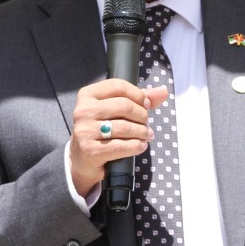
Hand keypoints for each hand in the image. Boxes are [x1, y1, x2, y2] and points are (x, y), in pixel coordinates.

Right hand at [69, 79, 169, 196]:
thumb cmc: (101, 130)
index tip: (146, 105)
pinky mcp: (90, 150)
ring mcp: (85, 131)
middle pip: (124, 106)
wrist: (82, 159)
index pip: (118, 86)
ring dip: (142, 132)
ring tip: (146, 135)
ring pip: (125, 127)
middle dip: (142, 115)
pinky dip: (136, 146)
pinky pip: (122, 146)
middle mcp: (83, 111)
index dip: (137, 95)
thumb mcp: (114, 111)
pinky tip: (140, 146)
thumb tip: (163, 92)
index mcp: (87, 95)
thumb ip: (138, 99)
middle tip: (146, 124)